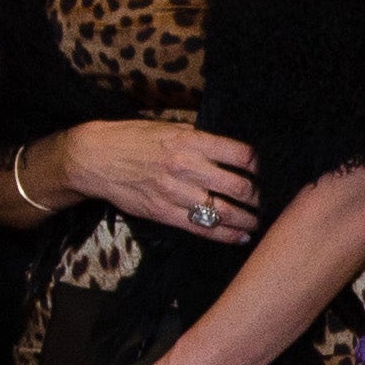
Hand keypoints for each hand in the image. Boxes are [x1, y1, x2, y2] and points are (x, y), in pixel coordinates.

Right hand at [63, 119, 260, 242]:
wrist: (96, 158)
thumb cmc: (134, 139)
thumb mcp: (170, 128)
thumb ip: (200, 140)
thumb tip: (230, 151)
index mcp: (191, 141)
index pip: (241, 155)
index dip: (260, 166)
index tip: (266, 172)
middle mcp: (187, 166)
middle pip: (238, 186)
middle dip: (259, 196)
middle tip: (269, 200)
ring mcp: (175, 192)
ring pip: (224, 211)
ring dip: (248, 219)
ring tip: (259, 222)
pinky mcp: (164, 212)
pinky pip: (201, 227)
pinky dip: (225, 234)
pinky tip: (240, 236)